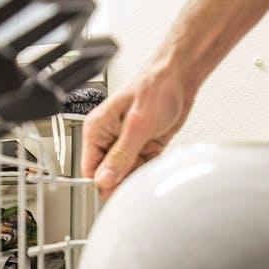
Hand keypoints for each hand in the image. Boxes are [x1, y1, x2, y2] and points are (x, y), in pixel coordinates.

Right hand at [82, 67, 193, 195]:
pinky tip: (156, 160)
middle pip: (109, 175)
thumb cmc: (155, 87)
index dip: (103, 183)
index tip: (118, 190)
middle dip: (124, 180)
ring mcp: (126, 144)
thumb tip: (104, 179)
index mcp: (97, 130)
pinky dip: (150, 169)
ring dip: (138, 174)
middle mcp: (109, 138)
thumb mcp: (137, 125)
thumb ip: (121, 155)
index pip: (90, 169)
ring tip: (150, 162)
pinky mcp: (143, 147)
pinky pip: (142, 168)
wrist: (179, 78)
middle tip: (138, 176)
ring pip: (127, 174)